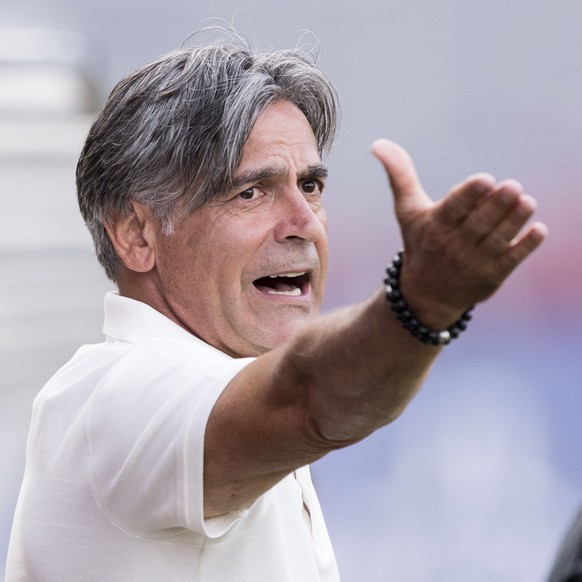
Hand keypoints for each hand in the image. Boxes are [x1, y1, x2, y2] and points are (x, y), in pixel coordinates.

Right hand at [372, 139, 547, 326]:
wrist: (426, 295)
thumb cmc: (420, 244)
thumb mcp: (407, 211)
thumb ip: (399, 176)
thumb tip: (377, 143)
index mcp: (435, 227)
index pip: (454, 208)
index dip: (469, 194)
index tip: (485, 179)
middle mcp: (454, 245)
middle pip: (478, 223)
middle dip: (496, 204)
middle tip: (514, 186)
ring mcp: (474, 262)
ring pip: (497, 239)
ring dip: (514, 221)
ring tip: (527, 202)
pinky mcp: (492, 276)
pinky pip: (511, 260)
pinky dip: (525, 246)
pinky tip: (538, 230)